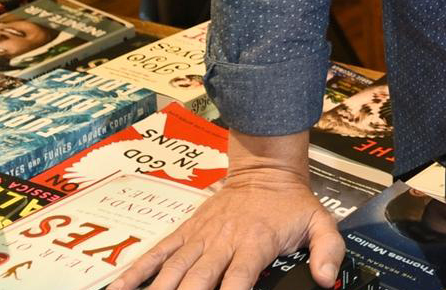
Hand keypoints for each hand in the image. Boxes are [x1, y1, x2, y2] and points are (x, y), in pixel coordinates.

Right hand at [110, 160, 344, 289]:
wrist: (265, 168)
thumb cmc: (291, 203)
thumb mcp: (320, 222)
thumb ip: (327, 249)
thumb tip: (327, 278)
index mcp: (254, 243)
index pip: (237, 280)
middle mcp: (222, 242)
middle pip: (197, 280)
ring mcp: (200, 238)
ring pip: (173, 270)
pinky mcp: (186, 232)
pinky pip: (157, 253)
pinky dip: (137, 271)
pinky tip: (118, 289)